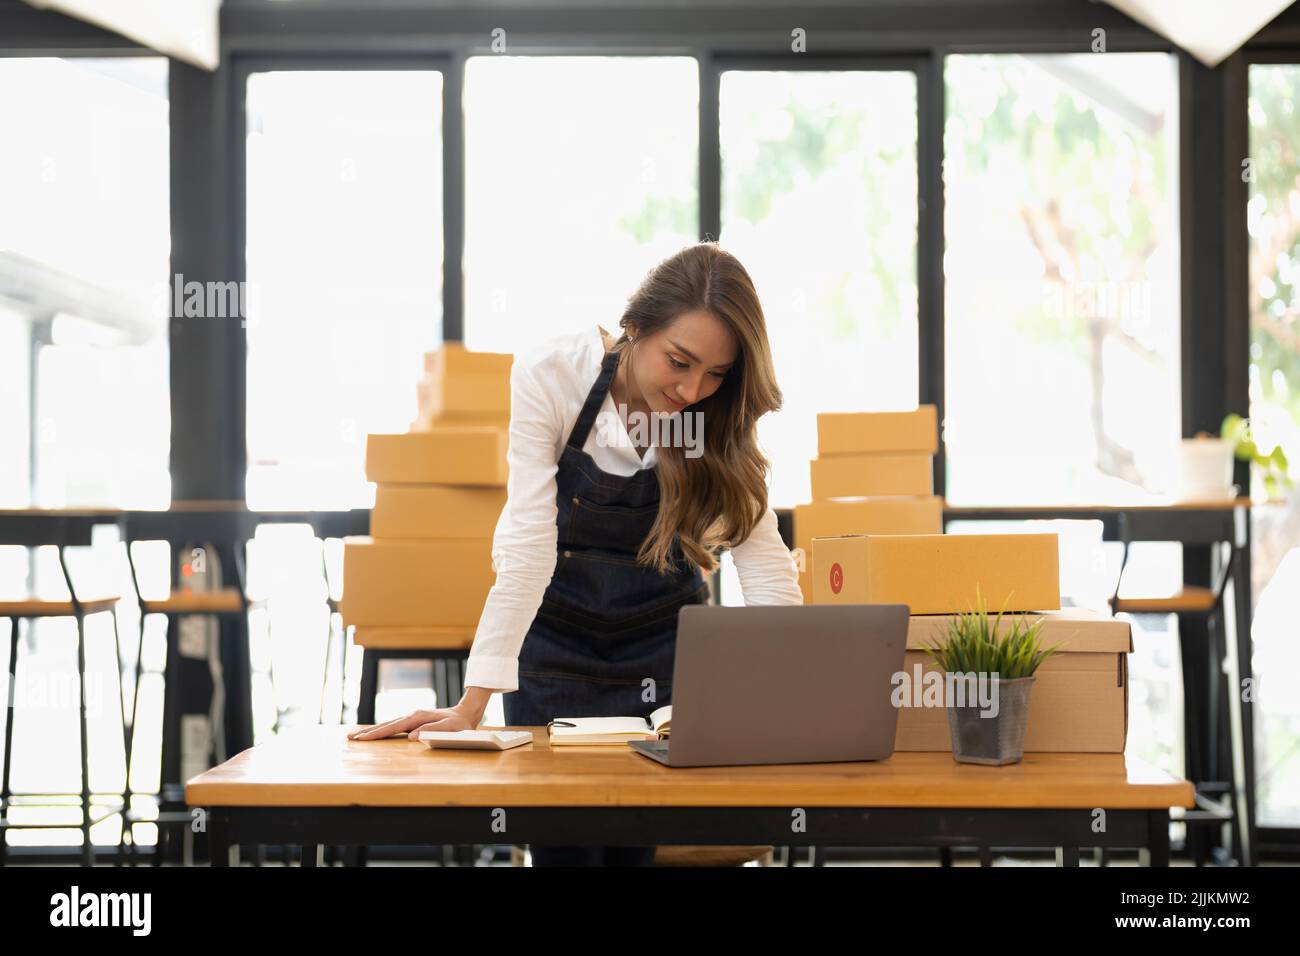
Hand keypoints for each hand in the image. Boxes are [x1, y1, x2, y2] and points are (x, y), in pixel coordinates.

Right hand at [347, 705, 478, 740]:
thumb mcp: (450, 728)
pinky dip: (382, 730)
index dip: (377, 734)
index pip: (393, 727)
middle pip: (386, 725)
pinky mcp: (413, 721)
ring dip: (372, 730)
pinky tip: (374, 734)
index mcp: (418, 718)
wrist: (465, 713)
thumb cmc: (459, 724)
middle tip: (350, 737)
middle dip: (368, 732)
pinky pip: (394, 727)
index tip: (363, 739)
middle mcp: (412, 716)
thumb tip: (410, 737)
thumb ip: (432, 731)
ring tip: (356, 736)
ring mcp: (412, 718)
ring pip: (388, 725)